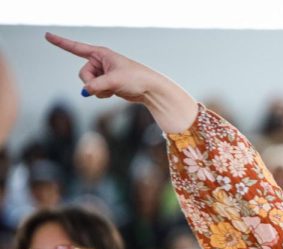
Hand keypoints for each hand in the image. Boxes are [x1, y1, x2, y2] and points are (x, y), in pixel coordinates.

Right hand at [45, 32, 196, 132]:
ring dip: (99, 90)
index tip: (47, 35)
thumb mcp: (113, 81)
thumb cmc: (135, 79)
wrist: (150, 89)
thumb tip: (84, 92)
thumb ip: (96, 86)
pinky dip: (103, 94)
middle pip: (82, 74)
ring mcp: (102, 73)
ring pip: (88, 85)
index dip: (61, 42)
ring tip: (115, 88)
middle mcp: (100, 62)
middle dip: (91, 83)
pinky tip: (115, 92)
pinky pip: (95, 91)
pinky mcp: (106, 83)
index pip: (76, 47)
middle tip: (107, 85)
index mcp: (101, 53)